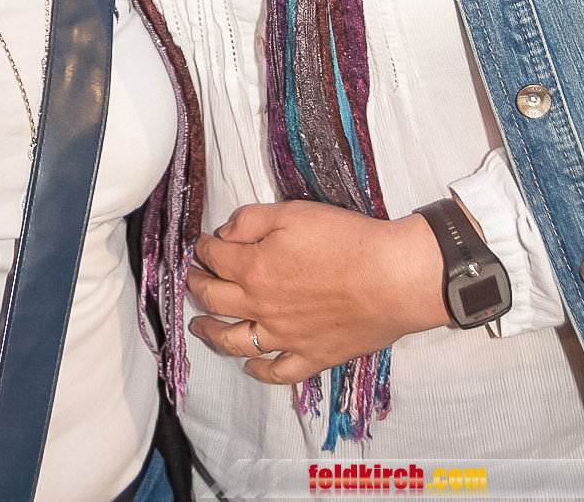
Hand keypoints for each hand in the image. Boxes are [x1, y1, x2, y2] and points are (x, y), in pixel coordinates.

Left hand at [187, 200, 449, 384]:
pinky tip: (249, 365)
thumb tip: (224, 234)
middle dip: (197, 286)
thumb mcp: (293, 212)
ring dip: (211, 332)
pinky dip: (258, 370)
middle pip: (214, 300)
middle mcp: (260, 307)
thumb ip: (251, 221)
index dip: (203, 248)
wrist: (391, 278)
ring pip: (234, 341)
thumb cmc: (345, 240)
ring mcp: (284, 337)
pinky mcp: (311, 356)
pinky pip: (276, 370)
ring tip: (199, 326)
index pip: (214, 258)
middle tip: (192, 279)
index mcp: (253, 269)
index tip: (201, 244)